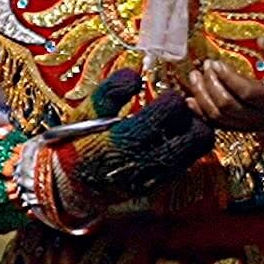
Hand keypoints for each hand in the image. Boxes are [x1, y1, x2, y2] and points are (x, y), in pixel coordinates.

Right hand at [67, 89, 213, 198]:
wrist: (67, 186)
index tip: (165, 95)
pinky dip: (184, 150)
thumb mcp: (84, 113)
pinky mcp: (156, 187)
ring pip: (195, 153)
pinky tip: (168, 141)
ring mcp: (153, 178)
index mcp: (123, 140)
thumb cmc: (76, 143)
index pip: (169, 113)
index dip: (173, 99)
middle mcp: (143, 162)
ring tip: (176, 125)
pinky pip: (184, 165)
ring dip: (192, 134)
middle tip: (178, 110)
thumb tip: (135, 76)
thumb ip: (110, 92)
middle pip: (196, 137)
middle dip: (192, 117)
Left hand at [184, 35, 263, 131]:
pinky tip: (190, 99)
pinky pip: (215, 125)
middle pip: (229, 106)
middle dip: (212, 85)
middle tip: (205, 66)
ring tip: (195, 76)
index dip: (228, 78)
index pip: (247, 93)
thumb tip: (261, 40)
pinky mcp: (239, 128)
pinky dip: (200, 113)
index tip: (216, 63)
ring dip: (203, 97)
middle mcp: (263, 119)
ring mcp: (250, 126)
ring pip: (219, 117)